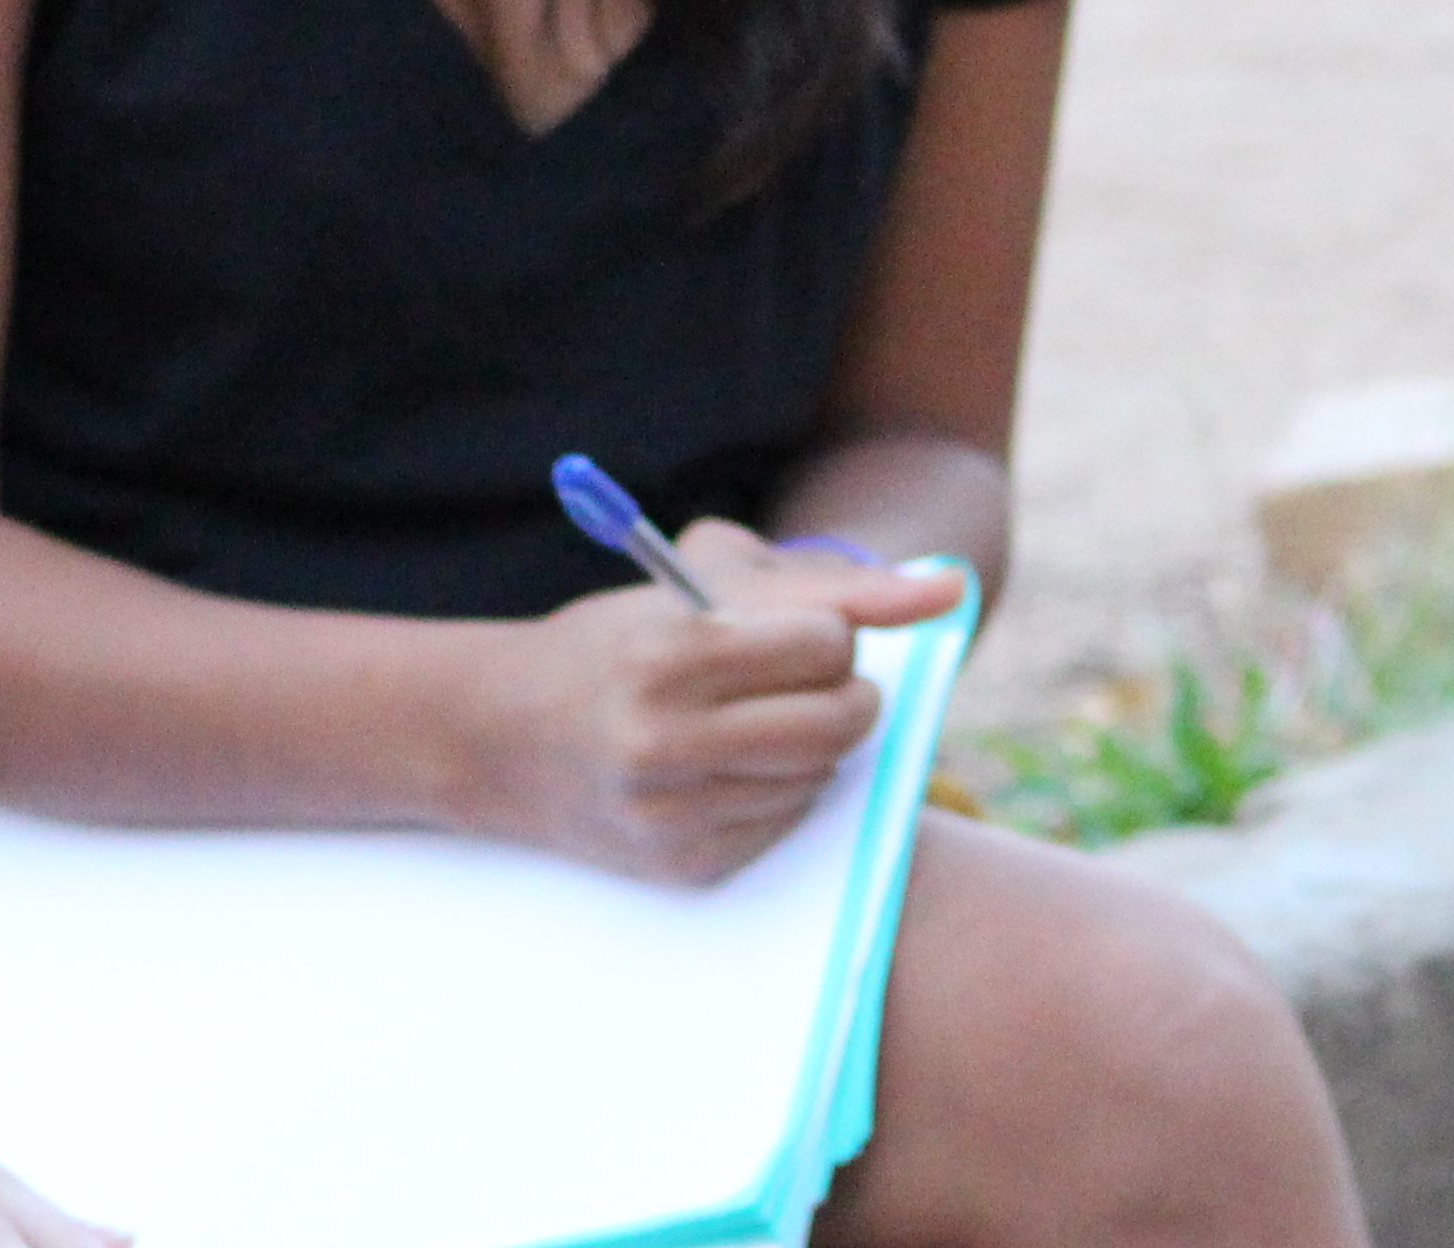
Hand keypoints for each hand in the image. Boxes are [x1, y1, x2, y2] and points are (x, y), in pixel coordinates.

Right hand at [450, 522, 960, 886]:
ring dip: (810, 744)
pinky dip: (777, 791)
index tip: (792, 635)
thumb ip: (829, 586)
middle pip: (839, 721)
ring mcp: (674, 815)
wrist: (497, 738)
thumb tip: (956, 591)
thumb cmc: (612, 646)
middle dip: (841, 693)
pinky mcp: (685, 867)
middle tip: (807, 681)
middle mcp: (665, 742)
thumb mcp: (696, 588)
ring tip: (750, 722)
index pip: (825, 645)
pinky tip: (725, 769)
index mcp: (667, 656)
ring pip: (821, 776)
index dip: (821, 635)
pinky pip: (787, 823)